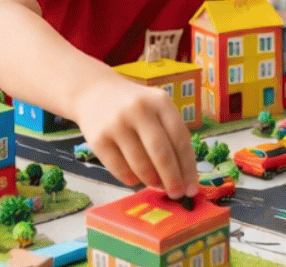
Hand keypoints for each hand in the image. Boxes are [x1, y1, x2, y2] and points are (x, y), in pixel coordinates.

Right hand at [68, 72, 198, 197]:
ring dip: (151, 180)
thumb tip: (183, 176)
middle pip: (161, 153)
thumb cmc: (133, 105)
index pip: (180, 139)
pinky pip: (119, 168)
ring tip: (155, 183)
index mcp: (159, 101)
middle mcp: (138, 110)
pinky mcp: (97, 138)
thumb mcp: (156, 107)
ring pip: (140, 163)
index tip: (192, 188)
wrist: (93, 91)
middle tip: (176, 194)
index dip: (188, 167)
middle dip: (172, 179)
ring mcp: (116, 124)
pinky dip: (130, 179)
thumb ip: (170, 134)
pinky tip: (135, 178)